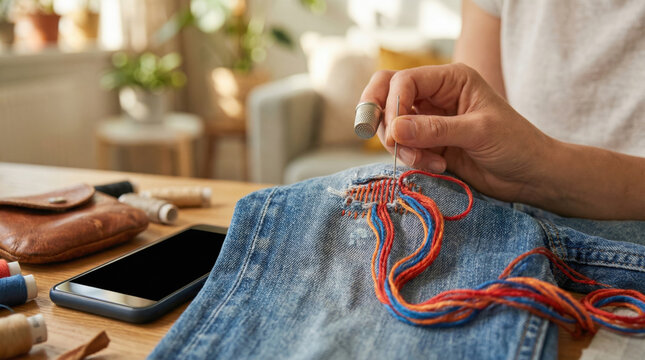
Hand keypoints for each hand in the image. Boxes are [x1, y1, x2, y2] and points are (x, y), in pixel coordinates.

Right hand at [359, 63, 554, 202]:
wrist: (529, 176)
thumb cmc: (515, 145)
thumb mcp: (477, 132)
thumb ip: (435, 129)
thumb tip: (395, 129)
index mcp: (450, 79)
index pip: (404, 81)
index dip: (393, 104)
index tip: (397, 132)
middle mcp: (435, 95)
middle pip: (386, 94)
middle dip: (383, 119)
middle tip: (391, 143)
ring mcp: (428, 120)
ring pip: (391, 124)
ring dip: (401, 146)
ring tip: (427, 162)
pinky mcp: (427, 143)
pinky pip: (402, 146)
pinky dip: (411, 159)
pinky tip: (438, 166)